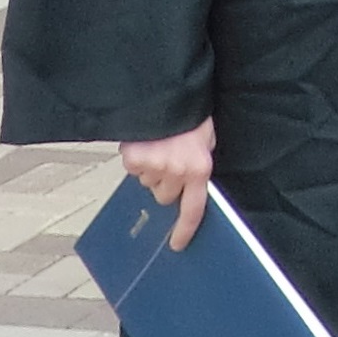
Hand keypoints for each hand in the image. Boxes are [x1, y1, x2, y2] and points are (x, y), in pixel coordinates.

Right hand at [122, 120, 215, 250]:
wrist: (166, 92)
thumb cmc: (189, 115)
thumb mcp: (205, 140)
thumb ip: (198, 162)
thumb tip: (189, 182)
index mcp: (199, 169)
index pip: (193, 209)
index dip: (184, 229)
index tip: (176, 243)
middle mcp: (177, 171)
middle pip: (164, 197)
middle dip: (165, 184)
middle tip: (168, 161)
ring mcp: (154, 166)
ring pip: (147, 182)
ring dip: (151, 169)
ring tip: (159, 145)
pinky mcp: (134, 158)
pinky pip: (133, 167)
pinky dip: (136, 157)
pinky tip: (145, 142)